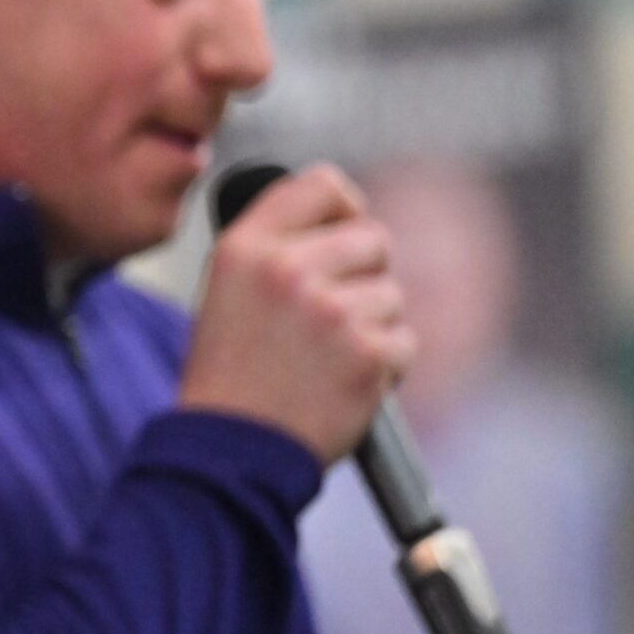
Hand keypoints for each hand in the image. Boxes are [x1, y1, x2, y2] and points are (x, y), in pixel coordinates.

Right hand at [178, 164, 413, 465]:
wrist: (229, 448)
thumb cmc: (230, 371)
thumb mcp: (228, 288)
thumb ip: (278, 246)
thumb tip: (346, 219)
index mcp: (246, 246)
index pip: (322, 185)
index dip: (344, 207)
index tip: (343, 232)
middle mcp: (288, 268)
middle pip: (373, 237)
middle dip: (365, 274)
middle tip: (333, 315)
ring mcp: (331, 311)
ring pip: (391, 294)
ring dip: (374, 326)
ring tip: (328, 358)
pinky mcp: (368, 354)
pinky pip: (404, 341)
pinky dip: (385, 366)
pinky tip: (343, 383)